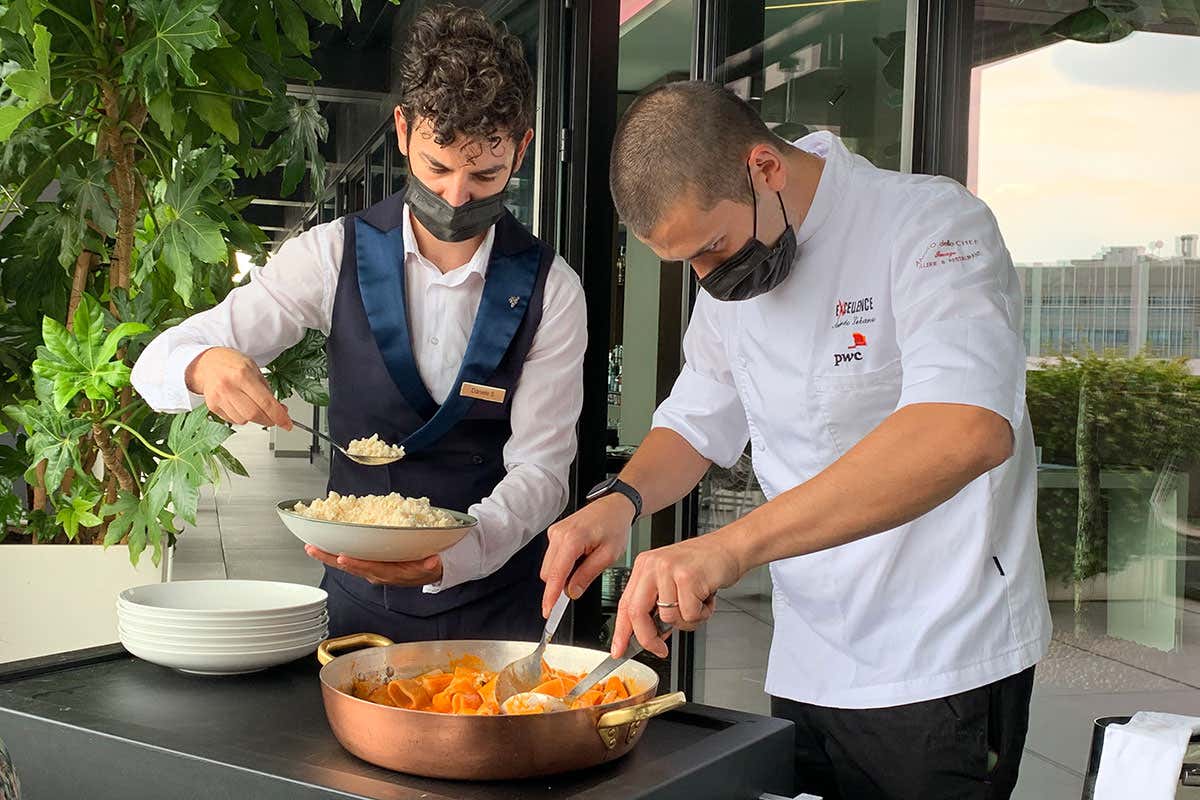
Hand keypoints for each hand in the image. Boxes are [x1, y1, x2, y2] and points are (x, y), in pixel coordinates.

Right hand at [186, 347, 290, 428]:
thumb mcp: (254, 369)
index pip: (265, 402)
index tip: (287, 424)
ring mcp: (218, 397)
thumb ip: (266, 389)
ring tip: (255, 406)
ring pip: (243, 420)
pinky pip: (233, 420)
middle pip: (254, 414)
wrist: (207, 362)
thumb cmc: (232, 364)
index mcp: (243, 375)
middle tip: (275, 417)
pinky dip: (242, 418)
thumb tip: (280, 410)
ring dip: (255, 418)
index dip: (279, 416)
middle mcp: (229, 387)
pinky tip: (242, 406)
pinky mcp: (212, 406)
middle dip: (269, 420)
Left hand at [305, 546, 443, 585]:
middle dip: (330, 558)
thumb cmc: (425, 565)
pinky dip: (334, 553)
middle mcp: (376, 573)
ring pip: (345, 564)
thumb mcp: (431, 565)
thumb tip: (434, 561)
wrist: (426, 572)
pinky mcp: (366, 564)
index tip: (343, 558)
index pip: (371, 568)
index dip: (357, 564)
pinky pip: (348, 560)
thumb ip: (431, 565)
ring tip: (311, 546)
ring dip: (327, 556)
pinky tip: (323, 545)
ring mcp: (369, 570)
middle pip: (350, 567)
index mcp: (390, 573)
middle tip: (313, 549)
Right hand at [540, 494, 634, 615]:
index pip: (556, 574)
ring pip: (549, 567)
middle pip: (548, 573)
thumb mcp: (608, 555)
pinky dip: (563, 564)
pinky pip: (552, 557)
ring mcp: (555, 532)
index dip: (551, 596)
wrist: (614, 506)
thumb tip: (572, 592)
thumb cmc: (615, 526)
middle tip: (582, 582)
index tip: (548, 611)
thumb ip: (587, 575)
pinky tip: (580, 557)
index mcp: (572, 539)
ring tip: (586, 563)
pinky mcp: (555, 533)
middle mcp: (559, 534)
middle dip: (560, 585)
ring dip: (562, 574)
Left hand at [611, 536, 741, 657]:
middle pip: (637, 613)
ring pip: (669, 618)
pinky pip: (690, 614)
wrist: (730, 546)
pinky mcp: (688, 577)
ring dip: (687, 620)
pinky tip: (706, 598)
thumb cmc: (704, 564)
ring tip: (698, 603)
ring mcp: (669, 570)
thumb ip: (657, 603)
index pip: (625, 603)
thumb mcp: (671, 578)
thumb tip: (651, 634)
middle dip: (648, 638)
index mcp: (644, 566)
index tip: (619, 649)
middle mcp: (653, 566)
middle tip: (659, 649)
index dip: (621, 631)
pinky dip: (702, 614)